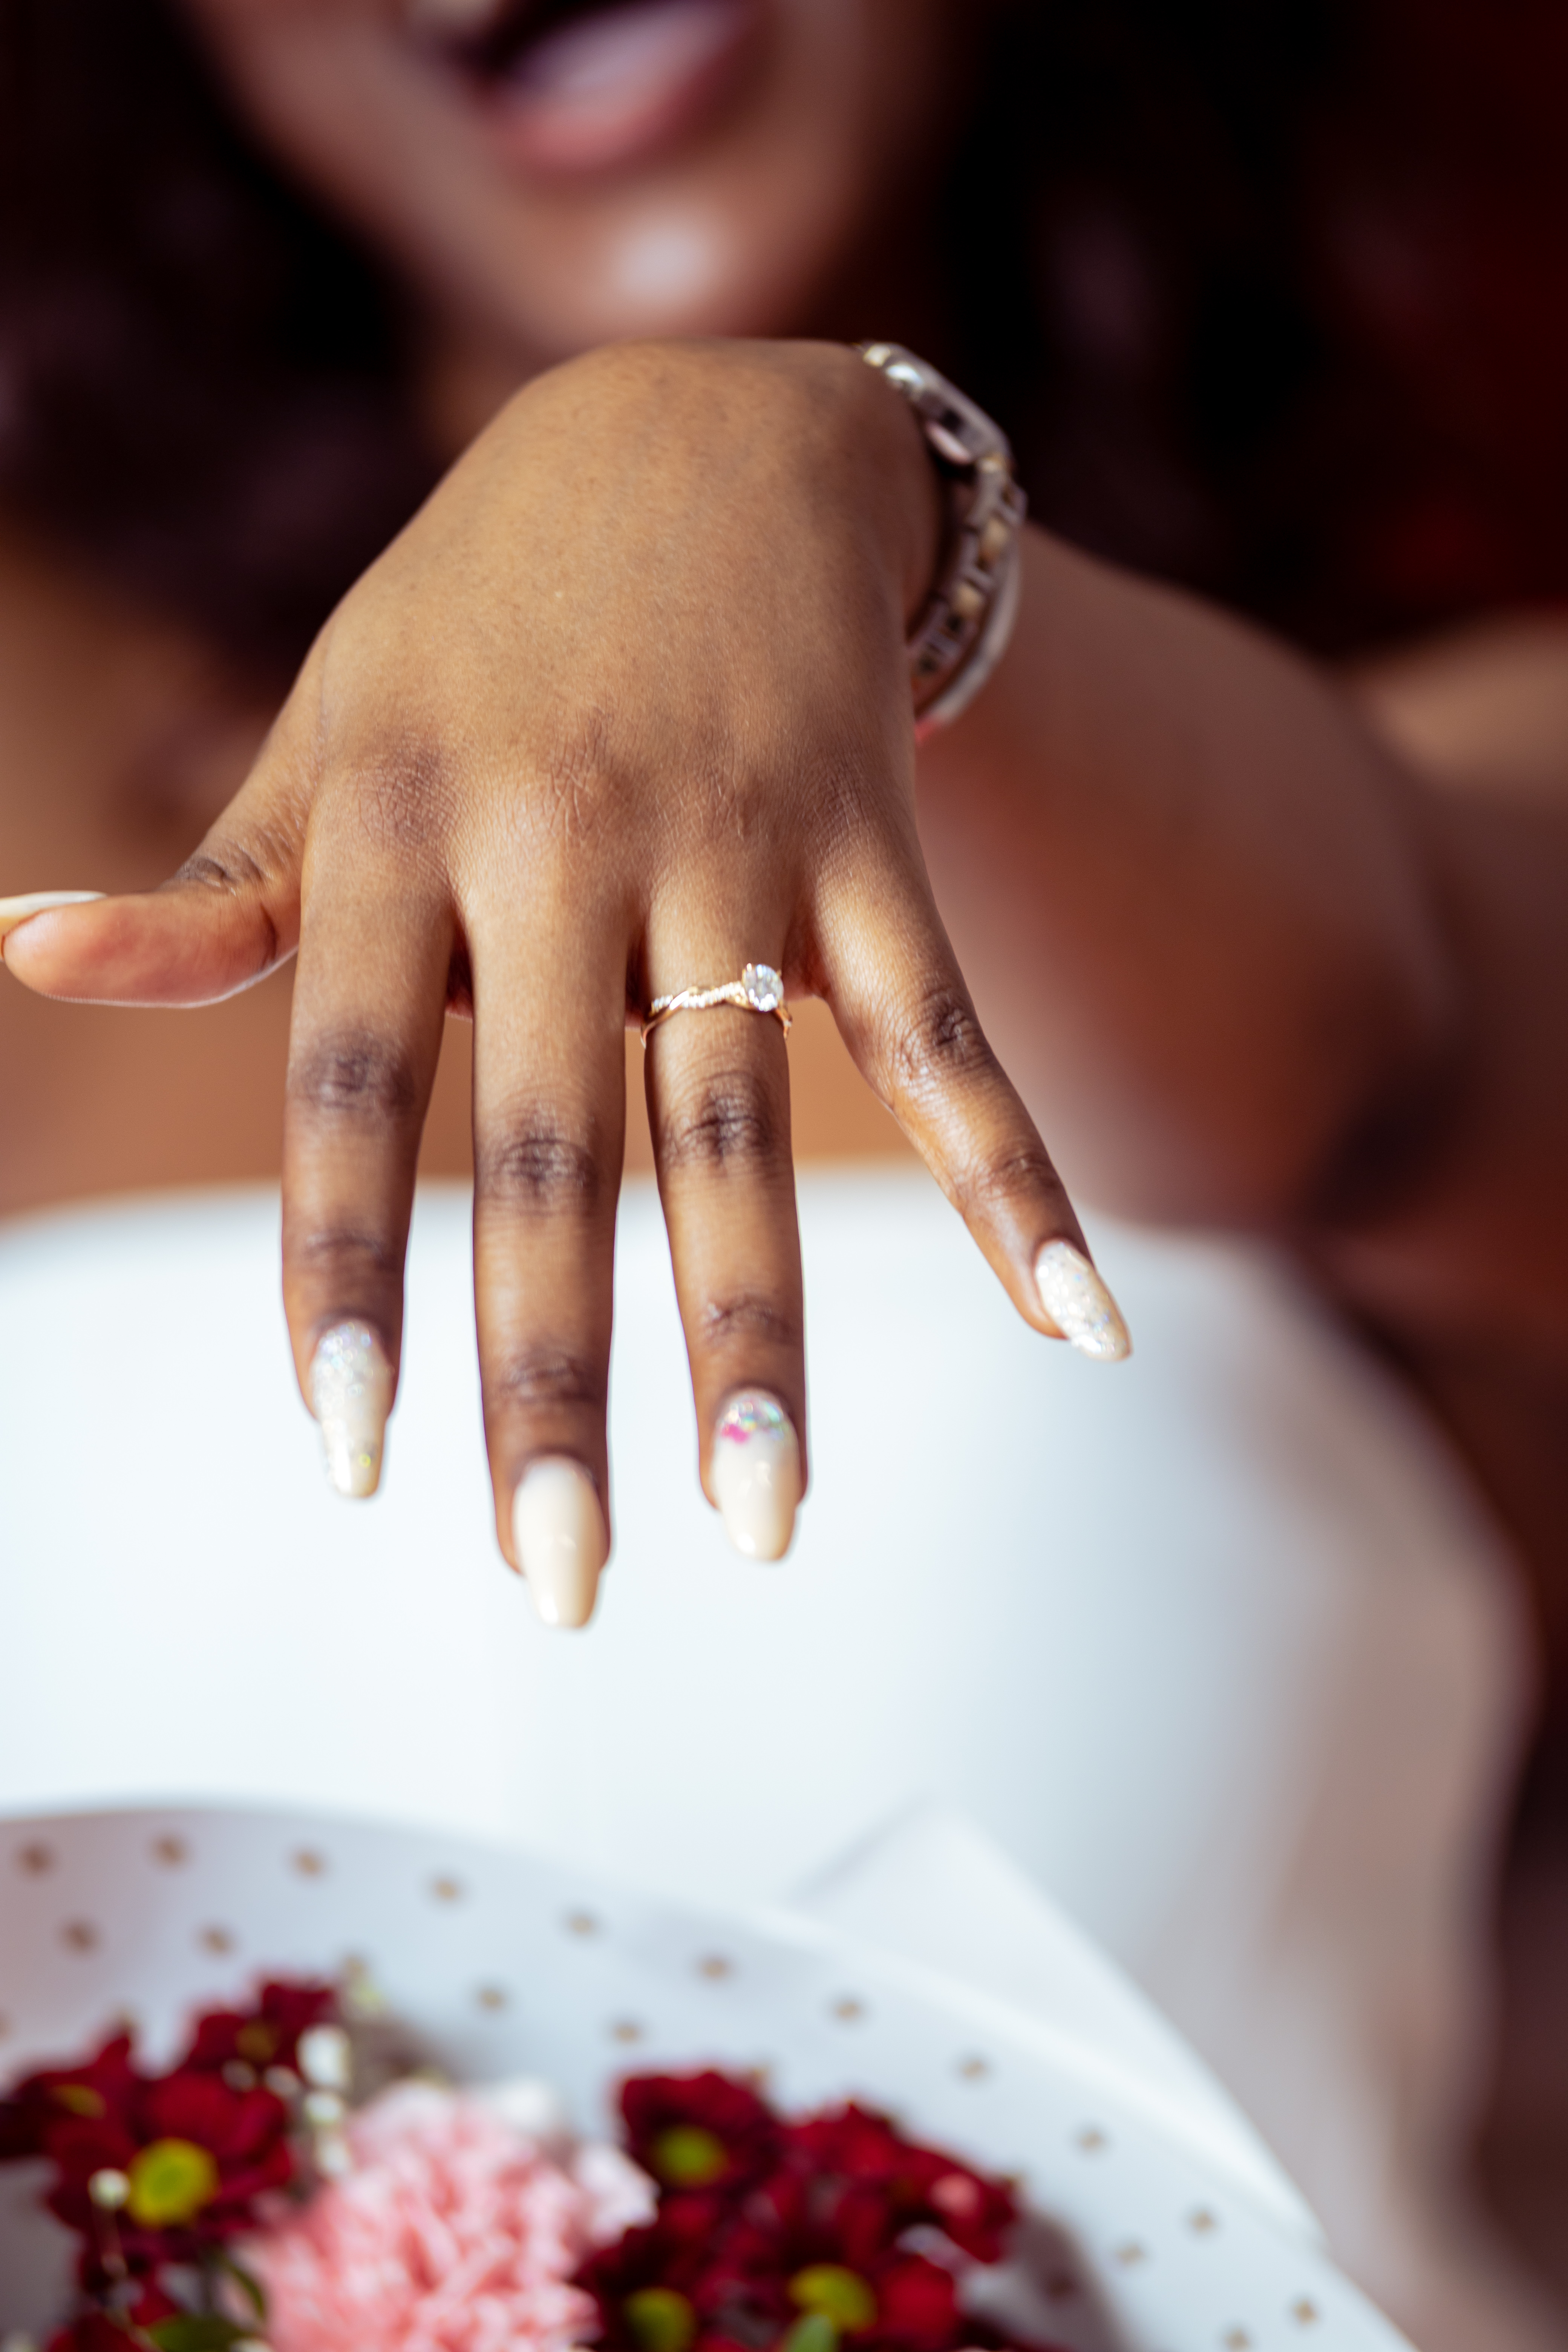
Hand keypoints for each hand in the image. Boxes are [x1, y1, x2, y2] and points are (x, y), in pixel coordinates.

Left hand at [2, 339, 1126, 1623]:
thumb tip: (22, 947)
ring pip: (745, 1119)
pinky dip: (1019, 1182)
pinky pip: (947, 1037)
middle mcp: (561, 845)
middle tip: (559, 1580)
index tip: (352, 1459)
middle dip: (552, 1376)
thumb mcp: (332, 722)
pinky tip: (1079, 1329)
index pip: (345, 1091)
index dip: (343, 1276)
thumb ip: (215, 883)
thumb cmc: (482, 616)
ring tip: (767, 1520)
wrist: (709, 430)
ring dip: (763, 1331)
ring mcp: (733, 847)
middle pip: (553, 1150)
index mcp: (399, 823)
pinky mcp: (869, 846)